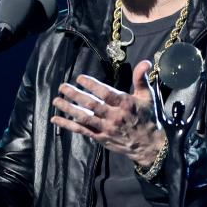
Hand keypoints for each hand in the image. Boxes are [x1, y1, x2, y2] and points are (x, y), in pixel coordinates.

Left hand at [51, 60, 166, 166]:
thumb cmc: (148, 117)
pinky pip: (82, 131)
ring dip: (68, 109)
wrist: (150, 145)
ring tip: (56, 101)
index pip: (105, 93)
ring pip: (84, 118)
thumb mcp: (148, 96)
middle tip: (62, 87)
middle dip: (75, 95)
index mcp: (125, 104)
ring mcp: (106, 128)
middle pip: (91, 105)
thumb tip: (145, 61)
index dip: (91, 85)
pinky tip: (56, 119)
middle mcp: (114, 117)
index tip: (79, 78)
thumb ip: (141, 78)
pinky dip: (68, 125)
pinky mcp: (101, 138)